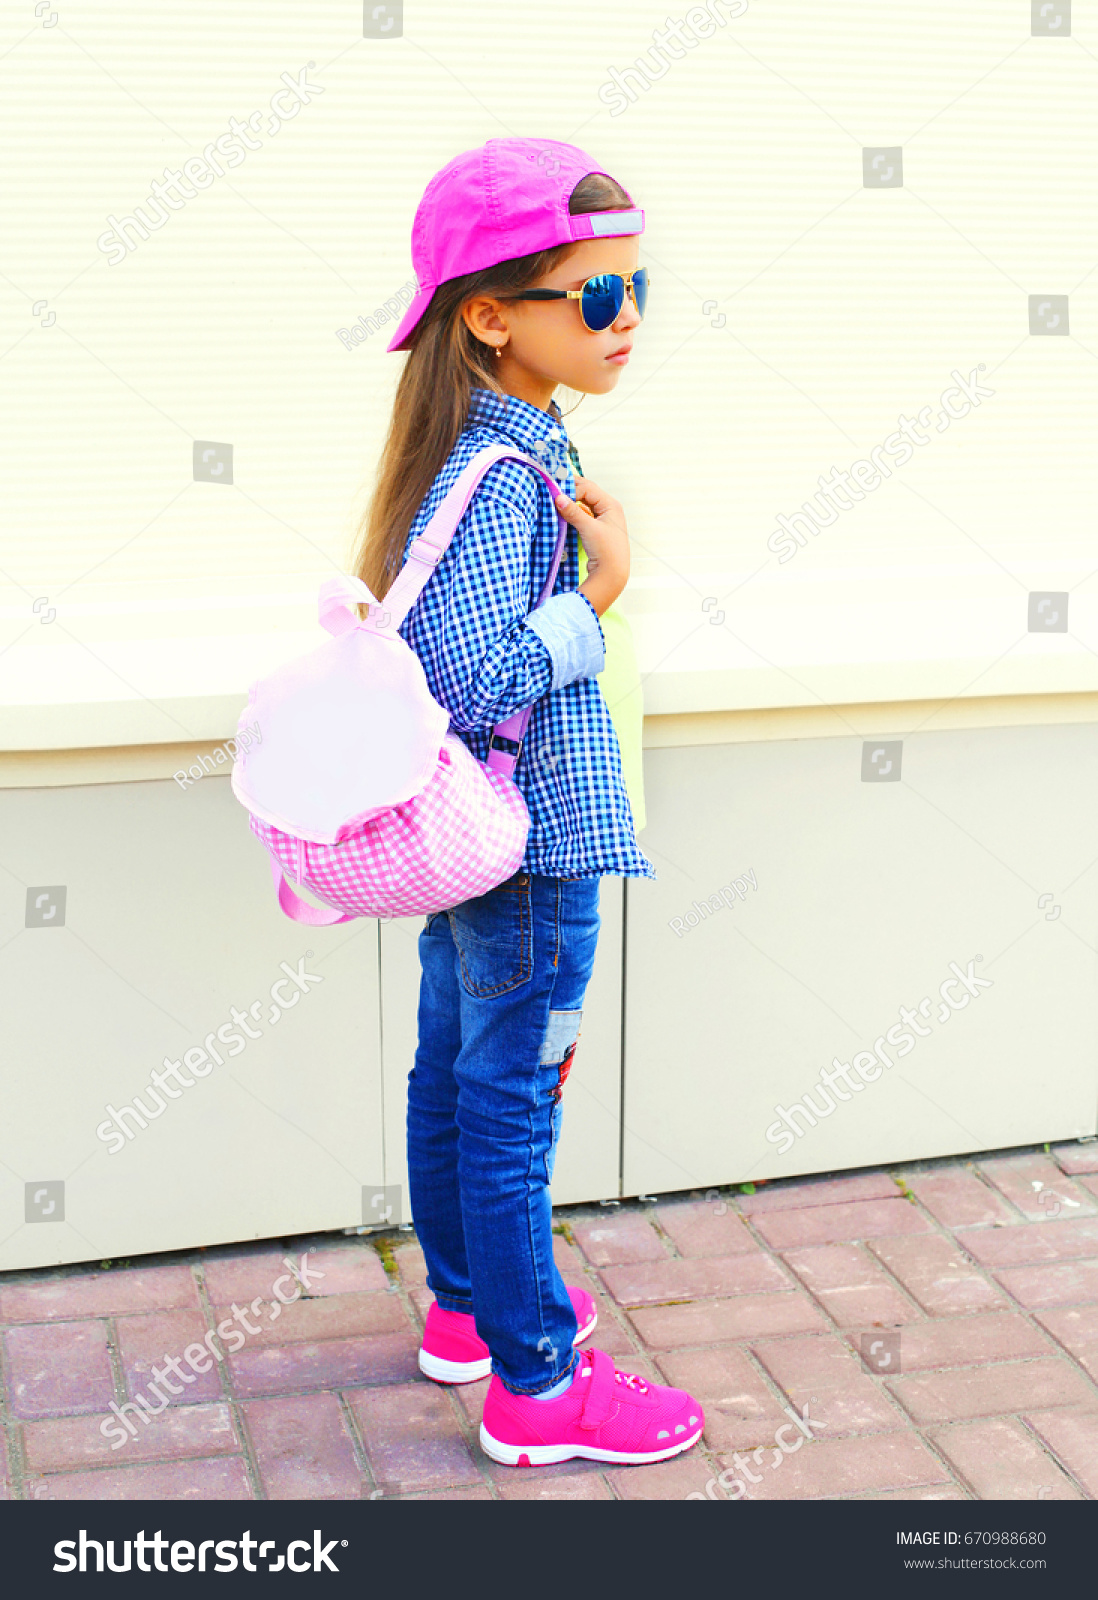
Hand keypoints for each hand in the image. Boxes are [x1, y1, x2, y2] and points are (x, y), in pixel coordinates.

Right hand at [554, 475, 629, 616]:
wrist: (612, 575)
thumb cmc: (607, 552)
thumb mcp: (589, 528)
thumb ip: (573, 511)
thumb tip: (558, 497)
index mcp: (611, 505)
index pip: (588, 488)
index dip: (571, 489)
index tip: (556, 494)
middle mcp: (609, 509)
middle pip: (587, 493)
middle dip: (571, 493)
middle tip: (554, 494)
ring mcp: (603, 519)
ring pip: (584, 504)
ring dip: (571, 503)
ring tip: (558, 503)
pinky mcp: (597, 529)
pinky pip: (584, 515)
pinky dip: (574, 513)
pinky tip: (564, 515)